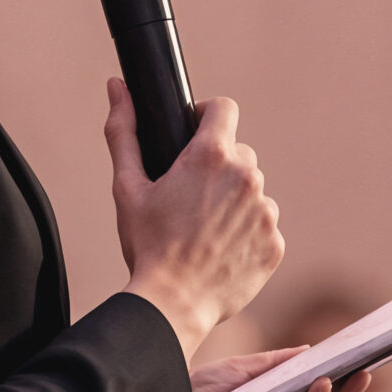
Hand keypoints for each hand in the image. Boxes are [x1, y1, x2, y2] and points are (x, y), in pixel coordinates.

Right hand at [108, 80, 284, 360]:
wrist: (172, 305)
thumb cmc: (146, 245)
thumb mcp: (127, 187)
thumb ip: (124, 130)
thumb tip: (116, 86)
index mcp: (211, 156)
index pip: (225, 108)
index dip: (207, 116)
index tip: (194, 132)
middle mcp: (246, 177)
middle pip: (239, 153)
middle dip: (218, 167)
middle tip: (191, 197)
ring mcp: (265, 211)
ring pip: (252, 191)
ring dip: (234, 202)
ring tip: (204, 230)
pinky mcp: (275, 243)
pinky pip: (262, 226)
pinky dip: (245, 234)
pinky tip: (220, 251)